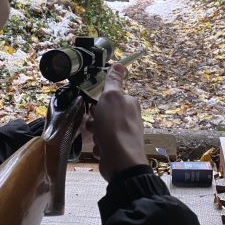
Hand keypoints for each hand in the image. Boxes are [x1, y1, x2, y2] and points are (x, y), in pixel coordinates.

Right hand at [91, 64, 147, 180]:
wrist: (120, 161)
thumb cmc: (115, 126)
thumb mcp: (112, 97)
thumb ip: (113, 81)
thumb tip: (120, 64)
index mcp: (130, 103)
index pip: (110, 97)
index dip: (99, 101)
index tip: (94, 107)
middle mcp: (129, 118)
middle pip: (104, 113)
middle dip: (95, 119)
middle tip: (95, 124)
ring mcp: (124, 135)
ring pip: (101, 129)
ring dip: (95, 133)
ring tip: (98, 138)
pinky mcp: (118, 150)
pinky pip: (102, 144)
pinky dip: (99, 147)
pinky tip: (101, 149)